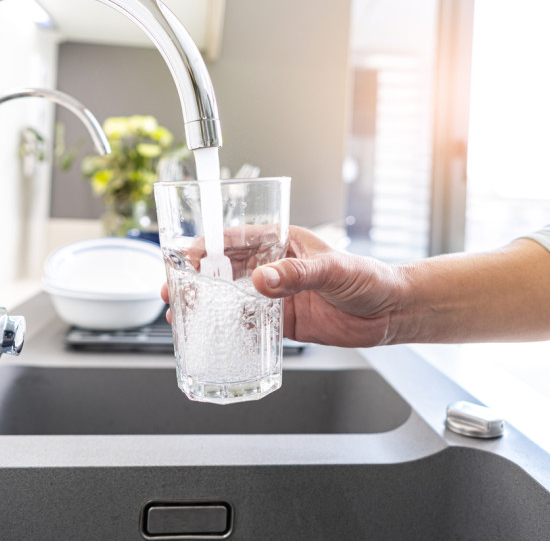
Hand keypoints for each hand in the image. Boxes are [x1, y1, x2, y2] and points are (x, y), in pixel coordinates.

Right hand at [161, 226, 406, 346]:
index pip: (237, 240)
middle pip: (226, 270)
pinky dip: (232, 329)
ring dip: (209, 304)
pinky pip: (252, 324)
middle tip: (174, 288)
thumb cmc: (368, 277)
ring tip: (183, 312)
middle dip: (198, 278)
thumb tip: (261, 280)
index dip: (207, 247)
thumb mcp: (332, 269)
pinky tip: (215, 334)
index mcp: (283, 244)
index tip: (184, 257)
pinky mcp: (284, 320)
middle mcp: (276, 268)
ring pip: (234, 298)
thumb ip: (297, 274)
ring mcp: (278, 295)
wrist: (389, 311)